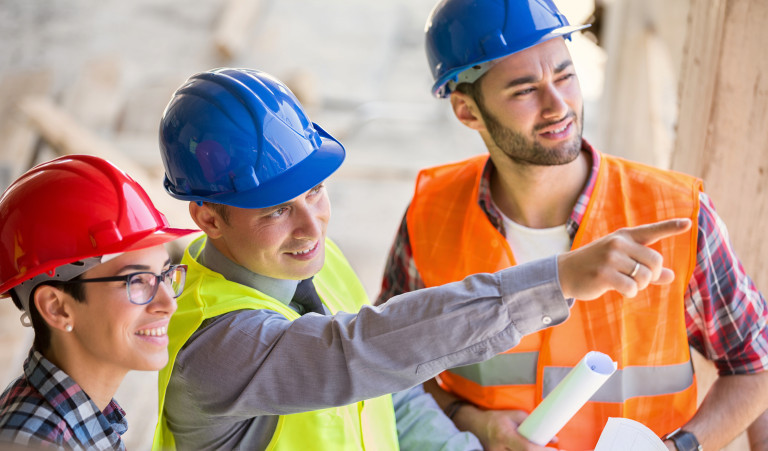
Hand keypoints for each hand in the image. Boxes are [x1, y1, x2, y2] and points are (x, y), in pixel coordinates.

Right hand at [471, 409, 557, 450]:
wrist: (476, 424)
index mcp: (505, 436)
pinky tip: (530, 449)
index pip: (527, 448)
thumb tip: (554, 439)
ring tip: (543, 449)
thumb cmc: (496, 418)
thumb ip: (534, 425)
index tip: (556, 450)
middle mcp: (500, 449)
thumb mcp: (515, 415)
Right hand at [557, 218, 691, 298]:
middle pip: (655, 261)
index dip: (671, 227)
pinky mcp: (604, 274)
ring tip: (626, 283)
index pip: (652, 230)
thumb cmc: (597, 266)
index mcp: (625, 236)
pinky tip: (618, 289)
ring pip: (645, 277)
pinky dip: (630, 293)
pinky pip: (632, 288)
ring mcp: (610, 257)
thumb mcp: (621, 262)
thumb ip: (646, 268)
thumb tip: (670, 276)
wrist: (565, 272)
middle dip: (651, 275)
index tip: (688, 223)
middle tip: (637, 279)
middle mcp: (619, 243)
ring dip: (640, 286)